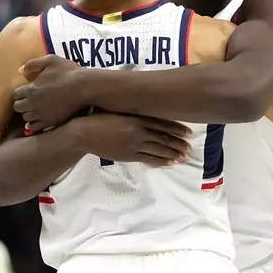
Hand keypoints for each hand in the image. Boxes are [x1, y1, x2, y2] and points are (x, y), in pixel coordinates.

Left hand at [13, 55, 87, 131]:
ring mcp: (41, 115)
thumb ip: (33, 64)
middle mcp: (32, 104)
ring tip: (35, 109)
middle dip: (22, 103)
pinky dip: (33, 125)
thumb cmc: (68, 72)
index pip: (16, 94)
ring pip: (25, 118)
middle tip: (29, 100)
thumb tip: (20, 70)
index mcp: (30, 89)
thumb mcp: (50, 60)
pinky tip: (35, 121)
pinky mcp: (50, 122)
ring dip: (28, 113)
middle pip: (18, 107)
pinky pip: (35, 127)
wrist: (84, 88)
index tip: (27, 91)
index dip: (20, 92)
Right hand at [70, 112, 190, 166]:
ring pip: (159, 150)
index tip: (188, 133)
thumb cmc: (98, 119)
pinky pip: (148, 159)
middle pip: (164, 138)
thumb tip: (145, 111)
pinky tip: (169, 162)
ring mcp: (134, 144)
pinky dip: (160, 161)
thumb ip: (133, 113)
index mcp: (137, 118)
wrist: (84, 133)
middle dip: (178, 144)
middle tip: (189, 148)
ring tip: (183, 157)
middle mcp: (138, 131)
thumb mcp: (118, 111)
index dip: (177, 129)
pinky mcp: (128, 155)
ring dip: (173, 154)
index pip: (162, 124)